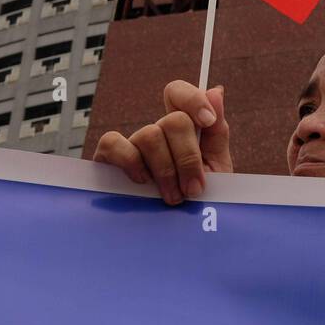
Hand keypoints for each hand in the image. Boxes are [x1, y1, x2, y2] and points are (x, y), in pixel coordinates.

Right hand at [93, 81, 232, 204]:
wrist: (177, 234)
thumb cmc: (196, 199)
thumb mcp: (216, 167)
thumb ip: (217, 131)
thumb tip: (216, 91)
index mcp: (183, 129)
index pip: (178, 93)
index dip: (192, 99)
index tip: (207, 122)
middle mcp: (156, 132)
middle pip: (173, 120)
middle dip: (188, 158)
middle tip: (194, 189)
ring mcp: (132, 143)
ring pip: (149, 135)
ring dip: (165, 170)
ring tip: (173, 198)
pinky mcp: (108, 159)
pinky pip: (113, 143)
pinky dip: (130, 162)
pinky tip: (142, 182)